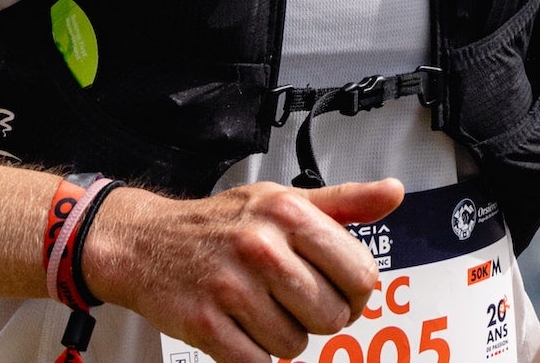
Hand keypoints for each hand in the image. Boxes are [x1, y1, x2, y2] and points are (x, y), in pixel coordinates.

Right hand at [81, 178, 404, 362]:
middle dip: (319, 317)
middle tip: (294, 301)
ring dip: (283, 337)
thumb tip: (393, 193)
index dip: (354, 292)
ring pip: (296, 344)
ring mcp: (232, 286)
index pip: (360, 274)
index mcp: (289, 213)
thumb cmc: (221, 223)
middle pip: (332, 315)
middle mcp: (262, 246)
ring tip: (262, 310)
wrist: (146, 243)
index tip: (338, 289)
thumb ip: (344, 203)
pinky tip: (242, 329)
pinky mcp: (206, 323)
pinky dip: (254, 356)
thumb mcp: (283, 200)